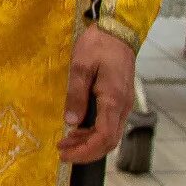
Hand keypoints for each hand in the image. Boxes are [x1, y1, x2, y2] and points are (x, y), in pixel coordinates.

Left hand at [59, 25, 137, 164]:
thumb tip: (71, 122)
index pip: (104, 138)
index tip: (65, 154)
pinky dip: (94, 132)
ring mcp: (124, 104)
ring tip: (65, 142)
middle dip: (85, 151)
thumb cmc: (98, 45)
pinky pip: (110, 124)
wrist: (118, 30)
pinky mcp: (120, 100)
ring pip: (110, 135)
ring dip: (88, 143)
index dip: (85, 151)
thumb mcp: (81, 66)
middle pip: (108, 142)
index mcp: (113, 100)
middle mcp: (122, 106)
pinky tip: (78, 129)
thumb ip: (76, 95)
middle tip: (62, 151)